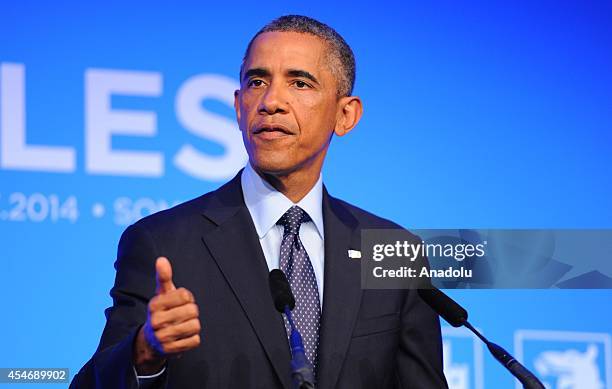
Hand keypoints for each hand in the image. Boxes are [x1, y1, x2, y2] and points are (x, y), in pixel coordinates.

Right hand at [133, 257, 200, 373]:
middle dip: (192, 312)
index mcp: (154, 304)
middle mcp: (156, 321)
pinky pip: (195, 340)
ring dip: (194, 325)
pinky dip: (193, 338)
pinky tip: (183, 337)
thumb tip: (162, 259)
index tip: (181, 301)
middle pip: (193, 311)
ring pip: (195, 326)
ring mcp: (163, 337)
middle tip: (183, 315)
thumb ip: (163, 277)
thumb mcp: (161, 294)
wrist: (151, 342)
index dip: (187, 297)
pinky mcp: (171, 350)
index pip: (185, 295)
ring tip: (183, 325)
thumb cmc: (162, 312)